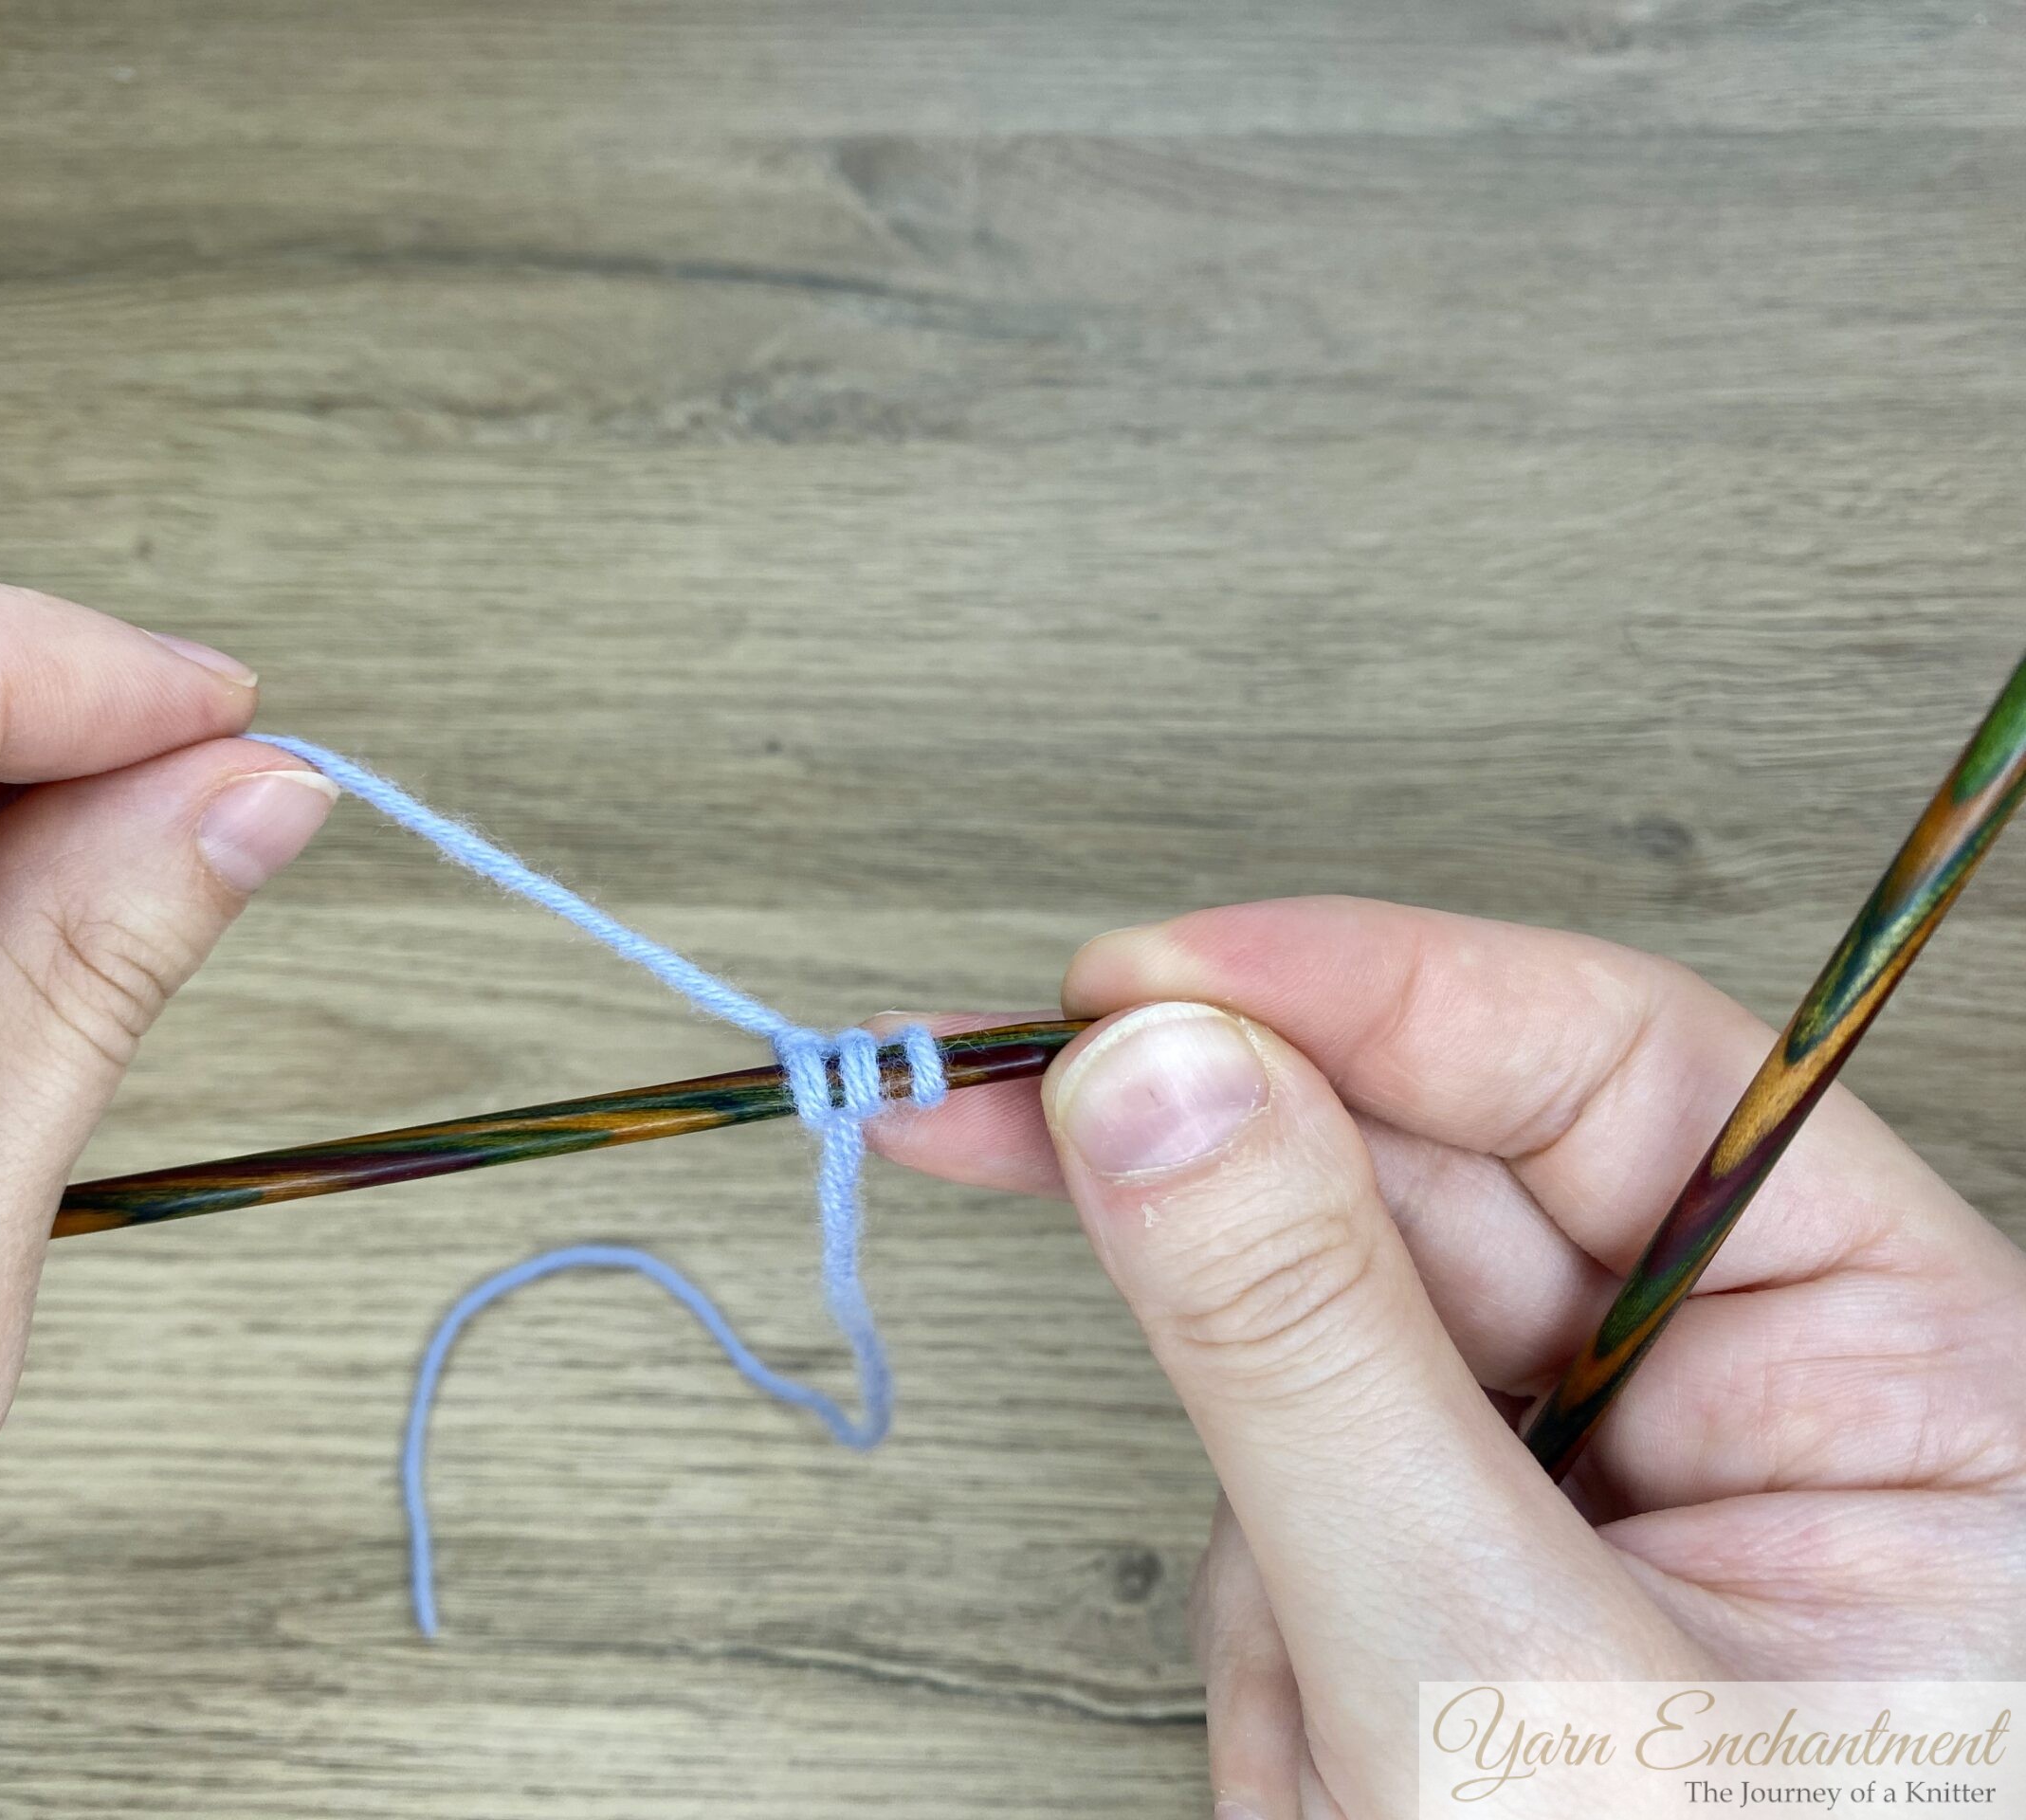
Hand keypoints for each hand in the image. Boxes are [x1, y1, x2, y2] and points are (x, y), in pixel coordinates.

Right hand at [880, 898, 2025, 1817]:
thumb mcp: (1486, 1673)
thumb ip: (1304, 1345)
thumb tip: (1160, 1074)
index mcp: (1910, 1381)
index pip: (1611, 1069)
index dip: (1355, 986)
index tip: (1132, 979)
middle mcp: (1780, 1410)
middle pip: (1439, 1196)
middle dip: (1246, 1258)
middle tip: (1000, 1127)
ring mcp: (1622, 1501)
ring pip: (1332, 1373)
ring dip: (1277, 1546)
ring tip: (1342, 1748)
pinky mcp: (1496, 1583)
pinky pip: (1311, 1514)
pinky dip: (1280, 1642)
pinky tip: (1344, 1771)